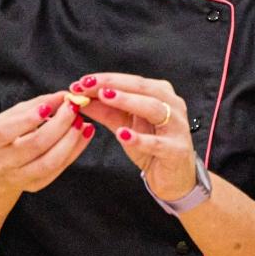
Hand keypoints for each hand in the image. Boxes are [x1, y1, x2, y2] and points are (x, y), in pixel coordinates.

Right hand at [0, 93, 97, 196]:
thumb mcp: (10, 117)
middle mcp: (3, 162)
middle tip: (73, 108)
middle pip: (35, 145)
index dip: (29, 118)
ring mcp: (19, 177)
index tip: (49, 106)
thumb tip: (63, 96)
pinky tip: (84, 134)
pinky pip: (58, 169)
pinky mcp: (35, 185)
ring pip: (50, 162)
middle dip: (59, 125)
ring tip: (81, 122)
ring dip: (70, 140)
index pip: (7, 131)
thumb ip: (36, 105)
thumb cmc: (3, 137)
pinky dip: (75, 150)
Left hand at [69, 72, 197, 199]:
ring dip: (127, 101)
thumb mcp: (123, 124)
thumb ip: (103, 110)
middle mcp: (172, 105)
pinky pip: (157, 143)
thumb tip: (78, 96)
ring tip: (105, 97)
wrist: (172, 176)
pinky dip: (139, 139)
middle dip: (113, 84)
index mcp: (160, 93)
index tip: (81, 82)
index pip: (131, 81)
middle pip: (142, 88)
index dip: (106, 79)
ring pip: (153, 108)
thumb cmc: (150, 146)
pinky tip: (122, 135)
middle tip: (87, 86)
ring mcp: (176, 127)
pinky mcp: (176, 150)